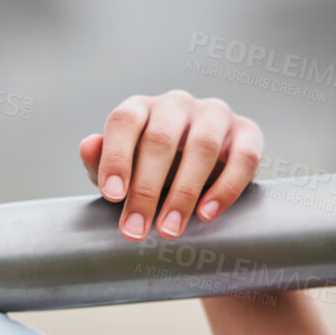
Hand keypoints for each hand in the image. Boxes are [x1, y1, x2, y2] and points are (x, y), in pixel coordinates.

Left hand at [78, 90, 263, 240]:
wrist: (197, 173)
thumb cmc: (148, 169)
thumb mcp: (119, 169)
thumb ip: (100, 160)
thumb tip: (88, 146)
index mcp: (141, 109)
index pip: (124, 121)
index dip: (116, 157)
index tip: (112, 196)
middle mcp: (177, 104)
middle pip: (161, 140)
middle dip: (146, 190)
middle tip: (135, 229)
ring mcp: (214, 115)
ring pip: (202, 147)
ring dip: (184, 193)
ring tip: (169, 229)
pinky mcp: (247, 132)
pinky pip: (243, 157)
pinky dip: (226, 188)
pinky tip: (207, 214)